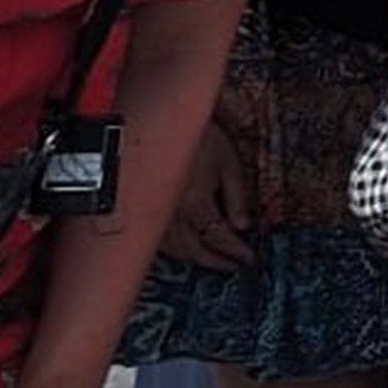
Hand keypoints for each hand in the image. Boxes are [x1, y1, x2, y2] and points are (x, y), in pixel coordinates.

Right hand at [160, 117, 250, 273]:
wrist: (158, 121)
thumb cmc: (197, 136)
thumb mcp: (228, 160)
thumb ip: (236, 196)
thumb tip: (243, 225)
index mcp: (195, 204)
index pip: (220, 238)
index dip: (236, 252)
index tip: (249, 259)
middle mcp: (171, 215)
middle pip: (195, 251)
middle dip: (217, 262)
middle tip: (234, 267)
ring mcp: (152, 214)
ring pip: (173, 250)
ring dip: (194, 260)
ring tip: (213, 262)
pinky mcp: (139, 211)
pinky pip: (157, 239)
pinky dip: (174, 250)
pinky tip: (183, 249)